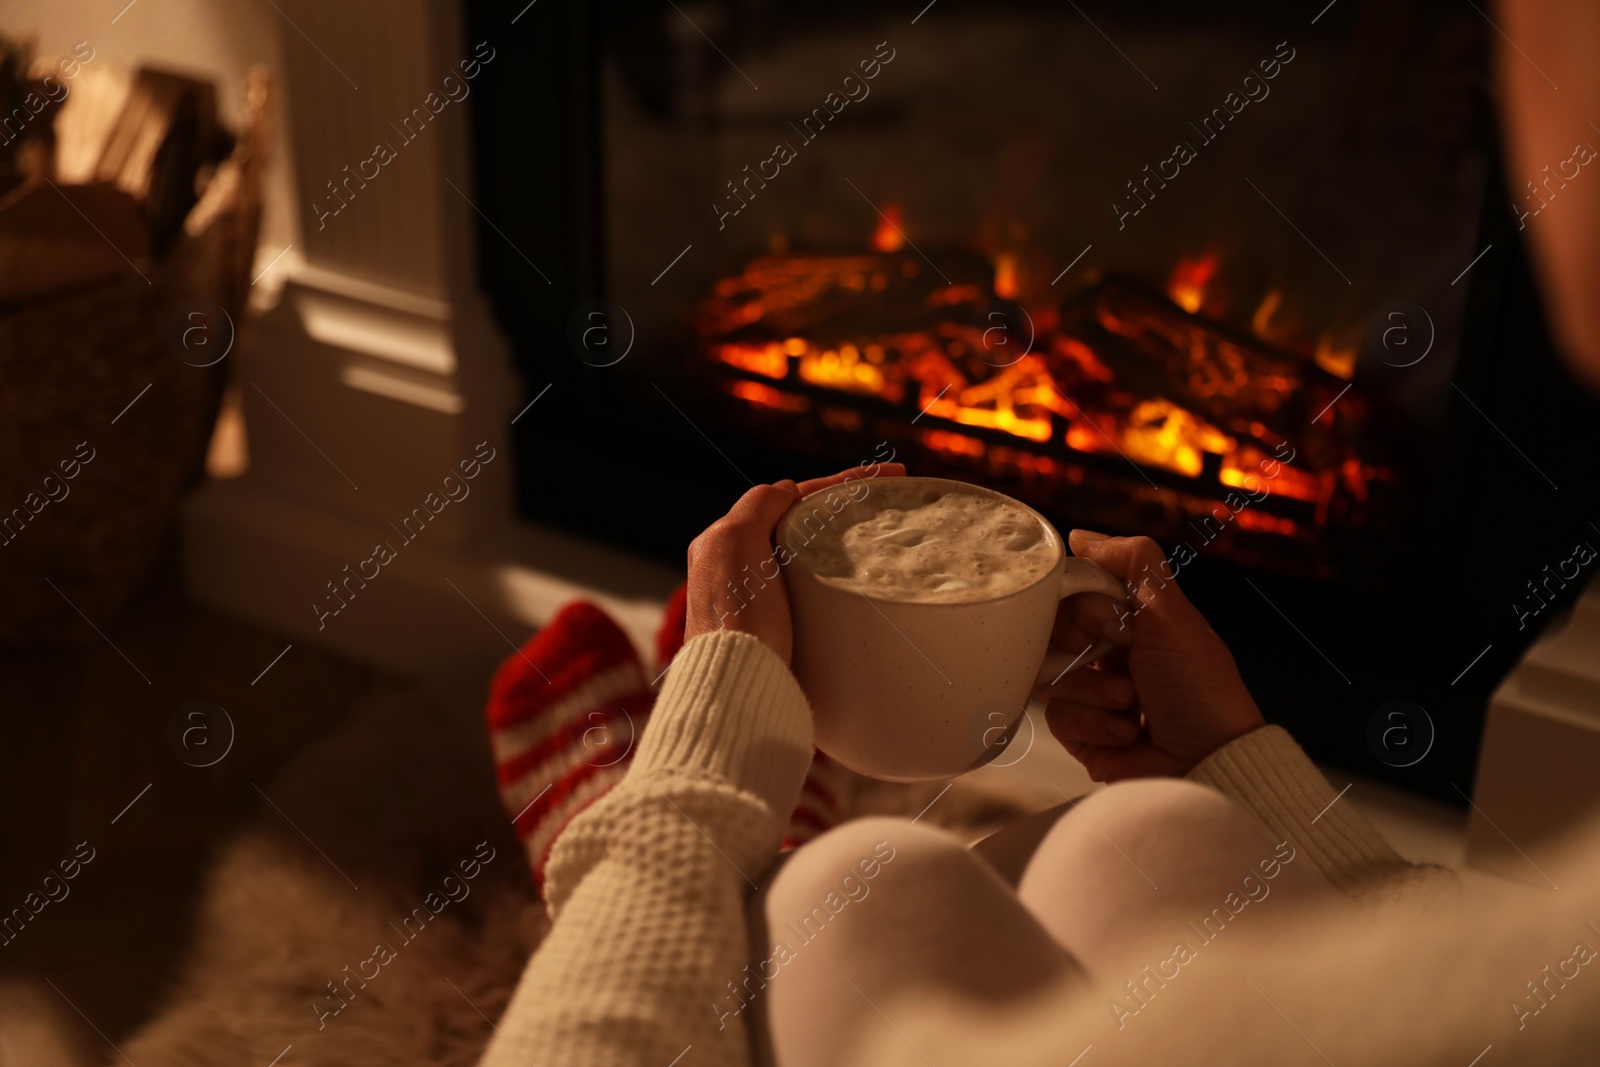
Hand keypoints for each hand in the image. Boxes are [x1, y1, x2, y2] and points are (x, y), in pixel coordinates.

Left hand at [684, 464, 906, 661]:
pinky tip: (863, 581)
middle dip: (845, 508)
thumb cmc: (738, 619)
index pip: (789, 497)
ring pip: (808, 555)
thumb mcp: (735, 543)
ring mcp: (759, 601)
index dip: (840, 483)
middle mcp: (737, 569)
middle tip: (893, 501)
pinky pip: (813, 590)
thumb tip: (787, 489)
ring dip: (845, 542)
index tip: (890, 477)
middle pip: (800, 523)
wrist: (739, 689)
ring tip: (886, 535)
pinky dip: (840, 577)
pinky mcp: (780, 632)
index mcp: (724, 544)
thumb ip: (758, 505)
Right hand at [1033, 530, 1264, 780]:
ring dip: (1095, 690)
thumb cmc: (1200, 687)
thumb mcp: (1172, 614)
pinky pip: (1058, 715)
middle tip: (1118, 656)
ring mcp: (1092, 695)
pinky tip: (1127, 732)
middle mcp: (1109, 654)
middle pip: (1056, 631)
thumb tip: (1080, 536)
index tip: (1105, 618)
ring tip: (1133, 704)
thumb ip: (1134, 563)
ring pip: (1052, 675)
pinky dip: (1094, 723)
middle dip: (1085, 645)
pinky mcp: (1082, 733)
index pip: (1077, 595)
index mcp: (1132, 623)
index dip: (1081, 604)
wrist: (1209, 762)